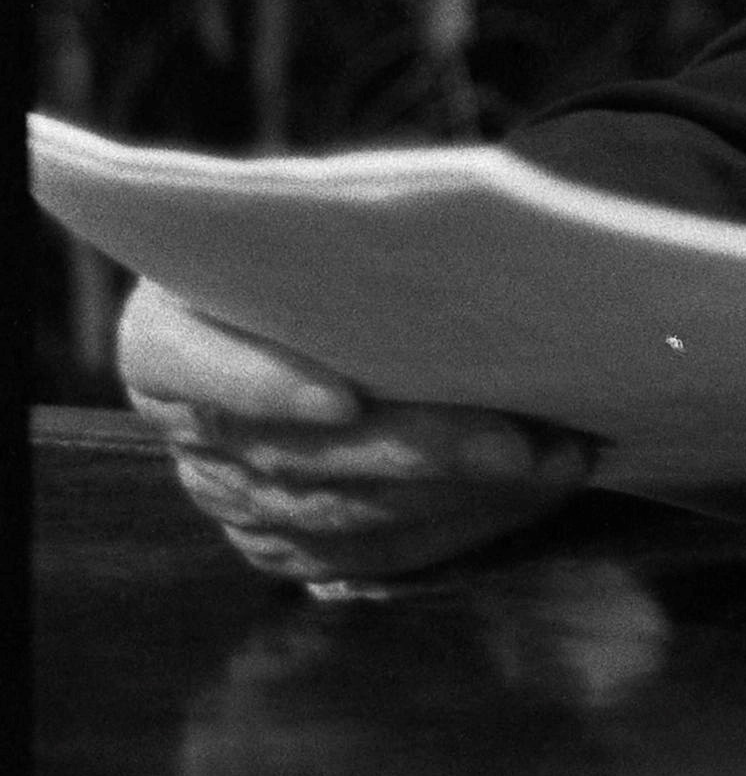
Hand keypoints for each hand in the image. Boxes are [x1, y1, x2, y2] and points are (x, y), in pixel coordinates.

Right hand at [118, 283, 591, 594]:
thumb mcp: (325, 220)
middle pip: (297, 455)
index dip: (263, 385)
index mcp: (162, 333)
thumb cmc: (328, 239)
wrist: (326, 292)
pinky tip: (530, 490)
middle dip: (419, 450)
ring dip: (461, 492)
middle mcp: (186, 425)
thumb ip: (354, 242)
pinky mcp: (283, 541)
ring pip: (345, 514)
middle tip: (517, 441)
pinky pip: (370, 554)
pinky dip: (459, 524)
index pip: (186, 363)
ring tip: (553, 459)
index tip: (345, 400)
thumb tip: (466, 255)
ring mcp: (229, 495)